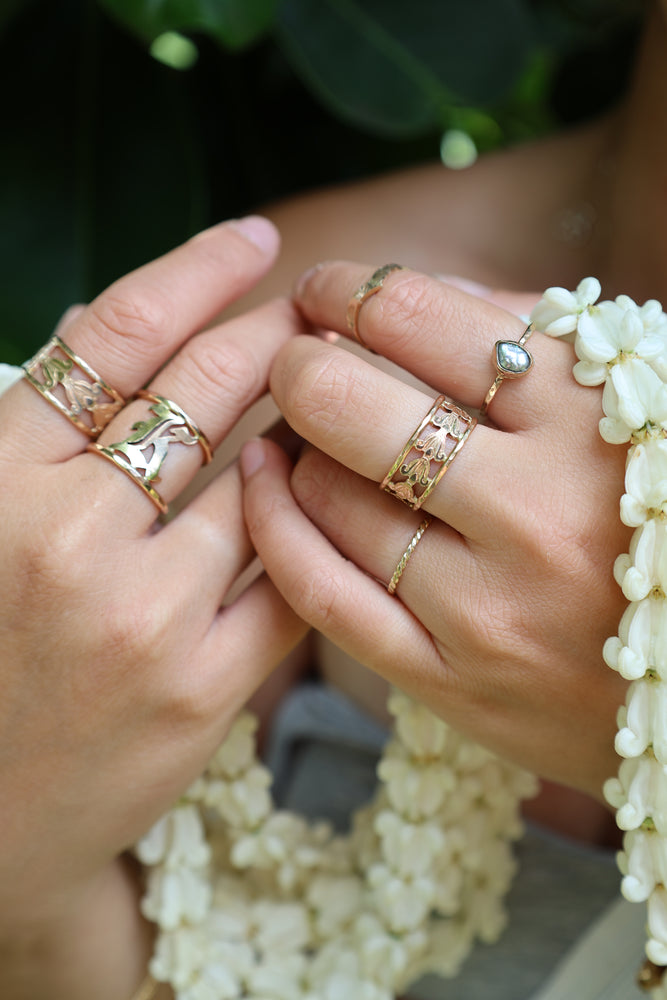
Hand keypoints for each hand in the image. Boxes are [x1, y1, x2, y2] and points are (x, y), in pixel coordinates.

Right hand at [0, 218, 307, 972]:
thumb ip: (40, 424)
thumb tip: (115, 326)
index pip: (114, 338)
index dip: (195, 271)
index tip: (255, 240)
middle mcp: (67, 538)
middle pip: (201, 393)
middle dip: (275, 334)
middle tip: (320, 307)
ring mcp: (143, 617)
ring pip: (258, 481)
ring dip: (304, 427)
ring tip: (333, 396)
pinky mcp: (203, 688)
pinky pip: (288, 578)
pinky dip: (312, 524)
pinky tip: (329, 493)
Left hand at [241, 261, 630, 800]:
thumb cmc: (662, 509)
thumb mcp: (628, 401)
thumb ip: (526, 335)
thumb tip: (403, 296)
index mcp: (588, 417)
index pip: (421, 319)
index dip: (350, 288)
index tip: (328, 288)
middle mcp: (533, 510)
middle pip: (351, 409)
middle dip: (300, 364)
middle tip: (295, 357)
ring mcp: (488, 605)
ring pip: (329, 499)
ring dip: (296, 449)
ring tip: (303, 432)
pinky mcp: (452, 679)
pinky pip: (324, 597)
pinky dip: (276, 530)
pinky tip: (264, 488)